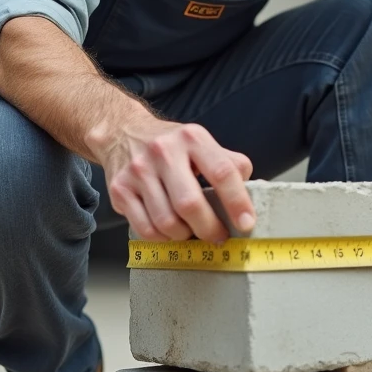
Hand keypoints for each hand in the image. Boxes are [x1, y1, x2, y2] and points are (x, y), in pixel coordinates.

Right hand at [100, 117, 255, 243]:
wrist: (122, 132)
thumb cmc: (171, 145)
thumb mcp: (201, 142)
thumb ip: (228, 163)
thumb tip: (252, 193)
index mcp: (192, 138)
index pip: (222, 173)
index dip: (237, 202)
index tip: (246, 223)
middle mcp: (163, 151)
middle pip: (190, 204)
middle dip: (209, 228)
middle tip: (218, 236)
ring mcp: (138, 171)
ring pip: (167, 222)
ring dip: (185, 235)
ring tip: (191, 231)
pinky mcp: (120, 190)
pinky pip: (146, 229)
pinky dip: (163, 238)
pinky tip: (170, 231)